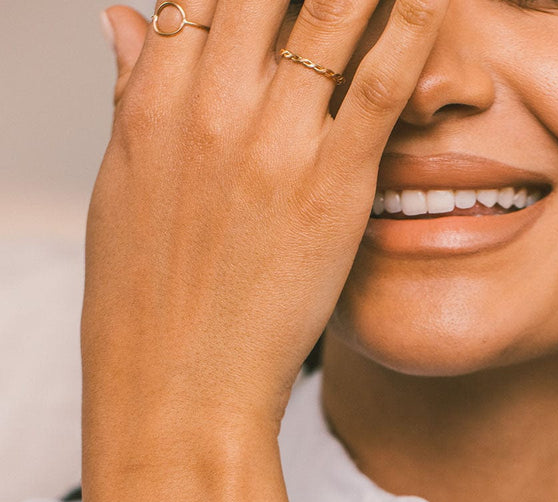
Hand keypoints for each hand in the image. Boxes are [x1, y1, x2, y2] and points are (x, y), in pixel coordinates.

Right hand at [84, 0, 447, 437]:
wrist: (178, 386)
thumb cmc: (149, 304)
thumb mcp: (124, 188)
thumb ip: (134, 96)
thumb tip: (124, 19)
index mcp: (154, 104)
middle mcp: (210, 108)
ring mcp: (271, 144)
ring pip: (328, 12)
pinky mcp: (329, 187)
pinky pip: (379, 87)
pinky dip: (411, 29)